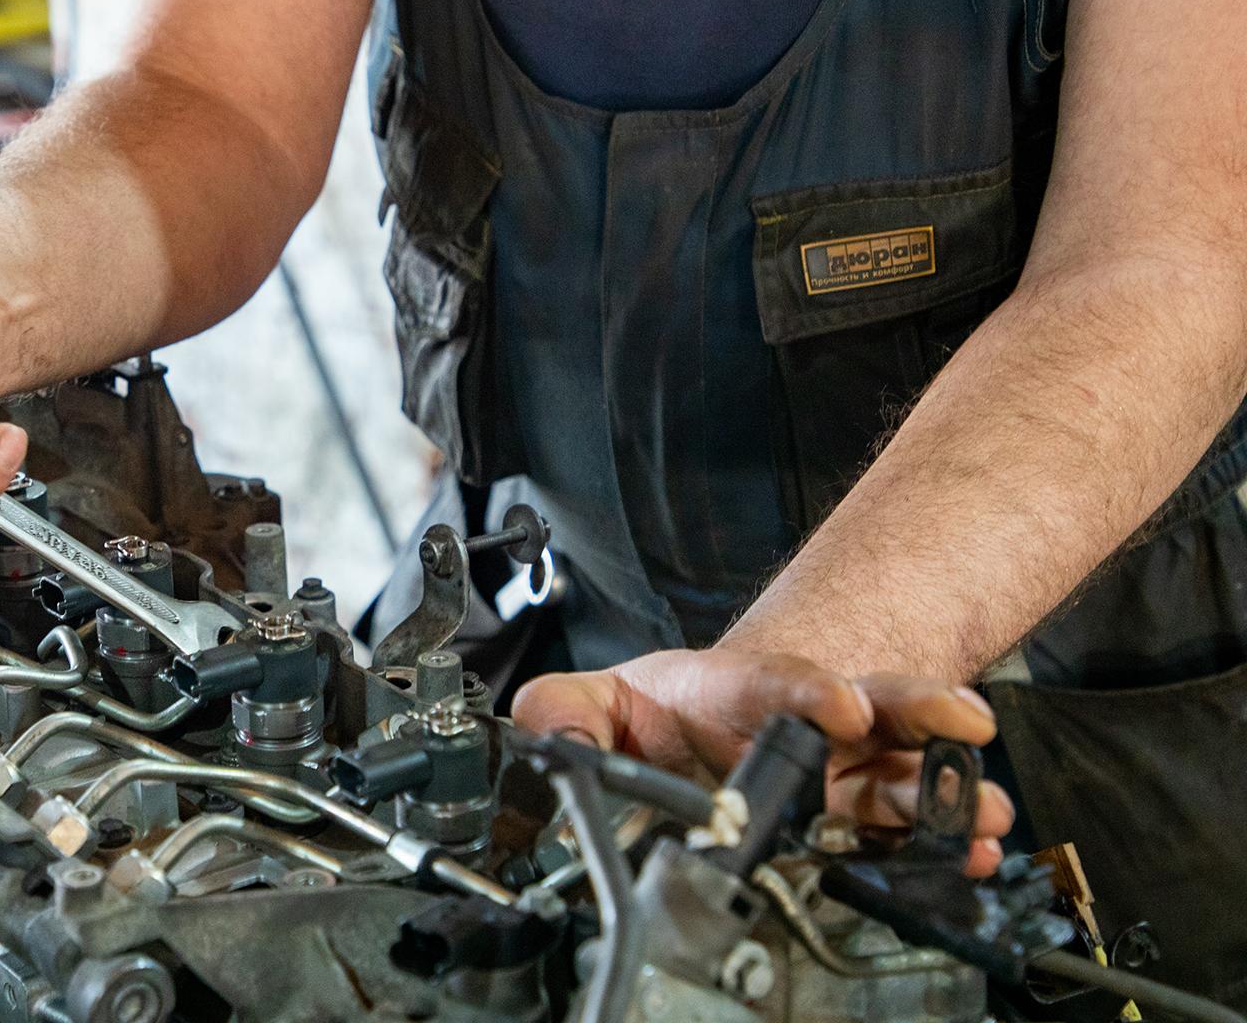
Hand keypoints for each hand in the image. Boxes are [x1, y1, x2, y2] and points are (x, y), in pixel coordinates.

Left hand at [512, 649, 1013, 875]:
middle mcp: (801, 722)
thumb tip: (554, 734)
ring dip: (943, 786)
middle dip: (915, 710)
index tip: (840, 703)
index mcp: (732, 692)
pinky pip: (908, 824)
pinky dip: (945, 840)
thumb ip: (564, 710)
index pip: (770, 681)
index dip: (806, 690)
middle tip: (959, 721)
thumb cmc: (659, 715)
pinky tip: (974, 854)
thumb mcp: (598, 703)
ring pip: (901, 766)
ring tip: (981, 809)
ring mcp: (838, 767)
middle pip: (869, 702)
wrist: (696, 733)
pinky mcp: (858, 811)